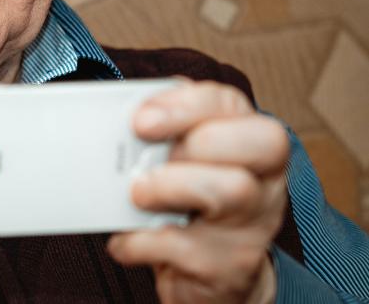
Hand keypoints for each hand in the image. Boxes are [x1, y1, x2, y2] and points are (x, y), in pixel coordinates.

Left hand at [107, 80, 288, 303]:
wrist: (206, 274)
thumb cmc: (184, 200)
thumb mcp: (175, 160)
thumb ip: (157, 136)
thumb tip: (114, 125)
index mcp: (245, 138)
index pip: (230, 103)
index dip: (185, 105)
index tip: (141, 120)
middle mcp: (263, 177)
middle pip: (259, 142)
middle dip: (193, 142)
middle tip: (145, 160)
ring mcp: (254, 223)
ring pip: (232, 190)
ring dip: (170, 187)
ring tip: (136, 195)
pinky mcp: (233, 266)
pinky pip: (191, 249)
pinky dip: (144, 242)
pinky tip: (125, 240)